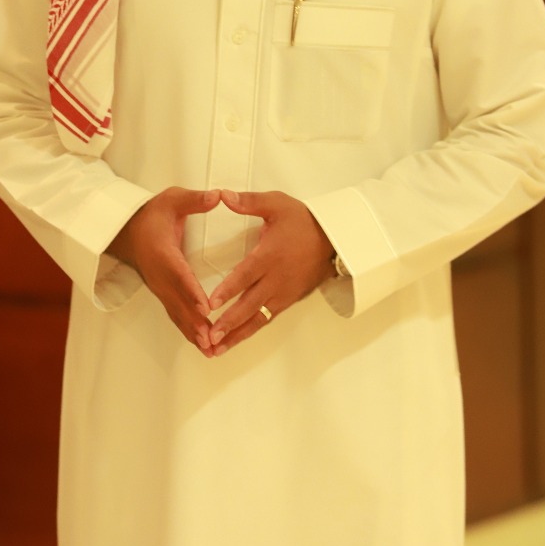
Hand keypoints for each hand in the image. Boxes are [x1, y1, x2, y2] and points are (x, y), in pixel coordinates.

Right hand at [109, 187, 220, 350]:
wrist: (127, 232)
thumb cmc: (152, 215)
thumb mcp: (172, 199)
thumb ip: (195, 200)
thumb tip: (217, 195)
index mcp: (163, 253)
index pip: (179, 274)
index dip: (191, 292)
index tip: (205, 307)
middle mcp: (160, 276)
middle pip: (178, 302)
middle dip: (195, 322)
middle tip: (212, 337)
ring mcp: (160, 288)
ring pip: (177, 314)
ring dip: (193, 333)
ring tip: (210, 350)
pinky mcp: (163, 295)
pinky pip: (176, 316)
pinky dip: (188, 332)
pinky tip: (203, 346)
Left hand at [206, 189, 334, 355]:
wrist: (334, 239)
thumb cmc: (303, 221)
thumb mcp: (277, 204)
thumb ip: (249, 202)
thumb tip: (223, 196)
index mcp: (271, 255)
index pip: (246, 275)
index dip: (229, 289)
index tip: (211, 303)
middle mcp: (277, 279)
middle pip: (250, 304)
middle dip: (229, 321)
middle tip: (210, 335)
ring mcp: (283, 293)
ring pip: (257, 318)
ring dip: (237, 334)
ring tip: (217, 349)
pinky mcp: (287, 300)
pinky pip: (266, 319)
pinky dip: (250, 331)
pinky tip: (235, 340)